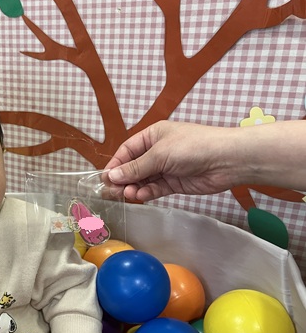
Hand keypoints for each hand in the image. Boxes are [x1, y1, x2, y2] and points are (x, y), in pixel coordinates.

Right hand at [103, 120, 237, 200]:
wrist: (227, 160)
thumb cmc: (193, 147)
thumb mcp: (159, 154)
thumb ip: (135, 168)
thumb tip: (111, 176)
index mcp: (152, 136)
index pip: (127, 151)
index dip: (116, 164)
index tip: (106, 179)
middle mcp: (157, 151)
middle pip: (133, 167)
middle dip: (123, 179)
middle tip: (113, 192)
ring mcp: (166, 168)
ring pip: (143, 180)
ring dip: (134, 188)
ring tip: (128, 195)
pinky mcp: (174, 183)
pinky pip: (155, 188)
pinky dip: (146, 193)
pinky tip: (140, 196)